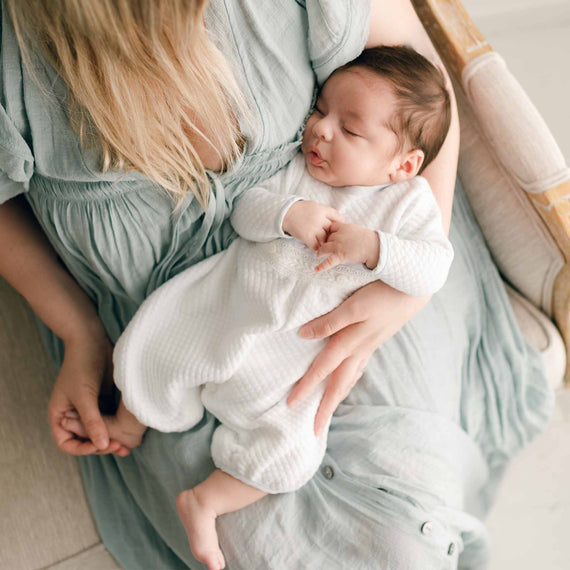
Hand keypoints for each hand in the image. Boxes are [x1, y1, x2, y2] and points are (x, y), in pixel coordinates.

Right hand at [47, 323, 130, 455]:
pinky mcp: (103, 400)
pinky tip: (132, 433)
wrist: (91, 340)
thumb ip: (92, 421)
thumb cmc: (81, 365)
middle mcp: (74, 414)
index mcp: (61, 415)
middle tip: (120, 448)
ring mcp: (89, 408)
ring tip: (128, 447)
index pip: (67, 443)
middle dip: (101, 446)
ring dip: (112, 439)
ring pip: (99, 431)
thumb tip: (101, 447)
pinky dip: (118, 427)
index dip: (81, 449)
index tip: (99, 447)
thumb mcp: (85, 396)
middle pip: (86, 440)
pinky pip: (110, 419)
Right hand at [282, 201, 342, 250]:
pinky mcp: (307, 237)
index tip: (343, 229)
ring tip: (328, 247)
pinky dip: (318, 249)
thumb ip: (325, 212)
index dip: (342, 223)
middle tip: (337, 241)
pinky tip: (319, 250)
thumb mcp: (315, 206)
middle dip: (334, 235)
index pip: (337, 217)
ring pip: (325, 239)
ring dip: (326, 244)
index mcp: (322, 210)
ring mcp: (314, 229)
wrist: (286, 213)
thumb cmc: (301, 209)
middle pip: (332, 230)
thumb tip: (337, 219)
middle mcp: (320, 220)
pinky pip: (316, 246)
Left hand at [287, 281, 428, 434]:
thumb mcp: (354, 307)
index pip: (322, 369)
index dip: (306, 386)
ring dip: (337, 396)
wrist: (414, 289)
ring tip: (327, 409)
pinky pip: (358, 367)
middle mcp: (359, 350)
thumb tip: (304, 335)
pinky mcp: (375, 340)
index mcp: (350, 343)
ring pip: (349, 379)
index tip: (290, 404)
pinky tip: (348, 377)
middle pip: (338, 385)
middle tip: (315, 428)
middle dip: (325, 407)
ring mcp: (369, 347)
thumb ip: (330, 322)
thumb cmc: (383, 295)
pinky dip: (349, 379)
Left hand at [315, 222, 378, 271]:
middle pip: (327, 238)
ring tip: (318, 254)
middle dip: (326, 242)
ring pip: (324, 248)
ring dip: (320, 251)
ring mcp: (338, 246)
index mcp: (343, 227)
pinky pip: (328, 262)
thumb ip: (347, 230)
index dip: (330, 232)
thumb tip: (343, 232)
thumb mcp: (355, 229)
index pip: (331, 228)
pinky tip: (316, 269)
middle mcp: (339, 236)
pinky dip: (322, 266)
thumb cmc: (367, 239)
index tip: (329, 236)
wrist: (373, 247)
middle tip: (325, 246)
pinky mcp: (340, 256)